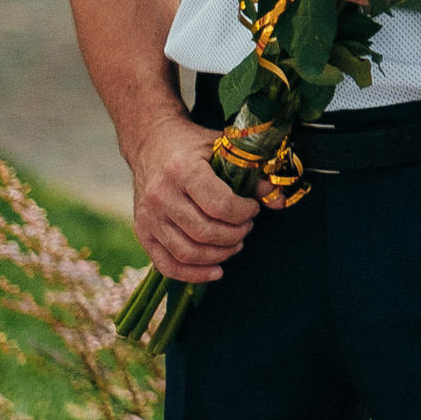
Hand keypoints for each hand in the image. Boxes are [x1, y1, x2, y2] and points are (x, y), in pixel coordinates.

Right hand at [127, 112, 258, 283]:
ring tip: (235, 243)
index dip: (244, 212)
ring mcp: (148, 217)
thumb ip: (254, 176)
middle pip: (205, 232)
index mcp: (183, 170)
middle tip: (247, 226)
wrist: (151, 144)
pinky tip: (216, 270)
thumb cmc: (193, 146)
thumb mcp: (224, 150)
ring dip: (220, 254)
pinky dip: (193, 274)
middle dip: (236, 235)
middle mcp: (161, 196)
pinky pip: (167, 264)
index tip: (253, 208)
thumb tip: (279, 202)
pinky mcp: (142, 233)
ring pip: (188, 252)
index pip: (220, 205)